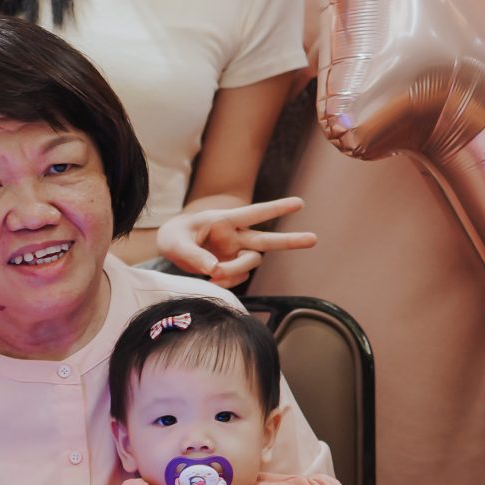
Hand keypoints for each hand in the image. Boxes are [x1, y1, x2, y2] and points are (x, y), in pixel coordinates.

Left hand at [156, 195, 316, 283]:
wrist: (170, 248)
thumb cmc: (173, 237)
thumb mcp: (175, 243)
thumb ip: (194, 256)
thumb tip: (215, 269)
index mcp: (224, 220)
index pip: (254, 213)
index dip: (276, 208)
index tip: (299, 203)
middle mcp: (235, 236)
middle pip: (267, 240)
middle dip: (290, 240)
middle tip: (314, 239)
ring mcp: (235, 253)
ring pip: (250, 264)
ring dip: (235, 272)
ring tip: (212, 275)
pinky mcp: (231, 267)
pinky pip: (239, 278)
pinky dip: (227, 282)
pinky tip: (212, 280)